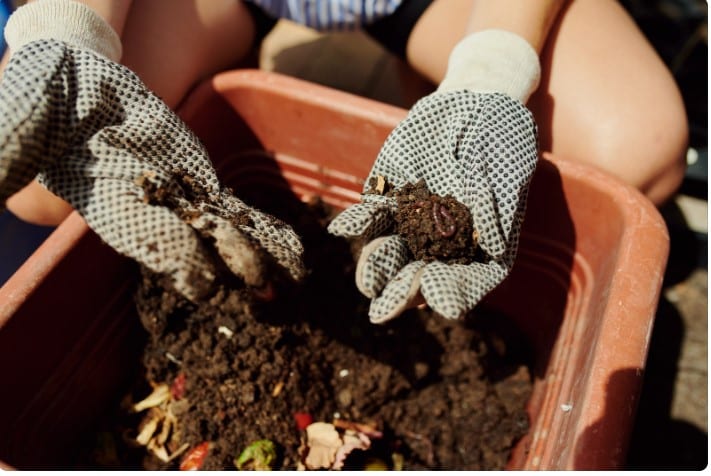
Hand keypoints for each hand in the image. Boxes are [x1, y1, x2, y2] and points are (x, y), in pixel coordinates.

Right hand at [0, 1, 303, 300]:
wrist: (84, 101)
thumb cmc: (56, 116)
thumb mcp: (26, 132)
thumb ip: (12, 157)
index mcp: (122, 218)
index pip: (159, 250)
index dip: (185, 265)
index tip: (207, 280)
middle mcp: (159, 222)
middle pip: (206, 253)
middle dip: (235, 272)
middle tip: (266, 290)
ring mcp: (187, 209)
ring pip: (231, 240)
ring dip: (261, 259)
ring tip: (292, 277)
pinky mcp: (207, 190)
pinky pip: (242, 216)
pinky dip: (270, 234)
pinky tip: (297, 252)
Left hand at [328, 30, 539, 322]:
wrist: (472, 101)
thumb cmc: (500, 135)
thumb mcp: (506, 163)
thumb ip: (495, 201)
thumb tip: (492, 242)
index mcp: (481, 245)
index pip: (470, 280)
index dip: (453, 291)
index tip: (436, 298)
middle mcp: (445, 242)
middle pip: (424, 275)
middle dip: (403, 292)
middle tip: (383, 311)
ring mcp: (413, 223)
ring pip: (392, 251)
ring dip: (377, 265)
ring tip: (366, 280)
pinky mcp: (387, 199)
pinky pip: (370, 215)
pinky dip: (356, 221)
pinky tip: (342, 228)